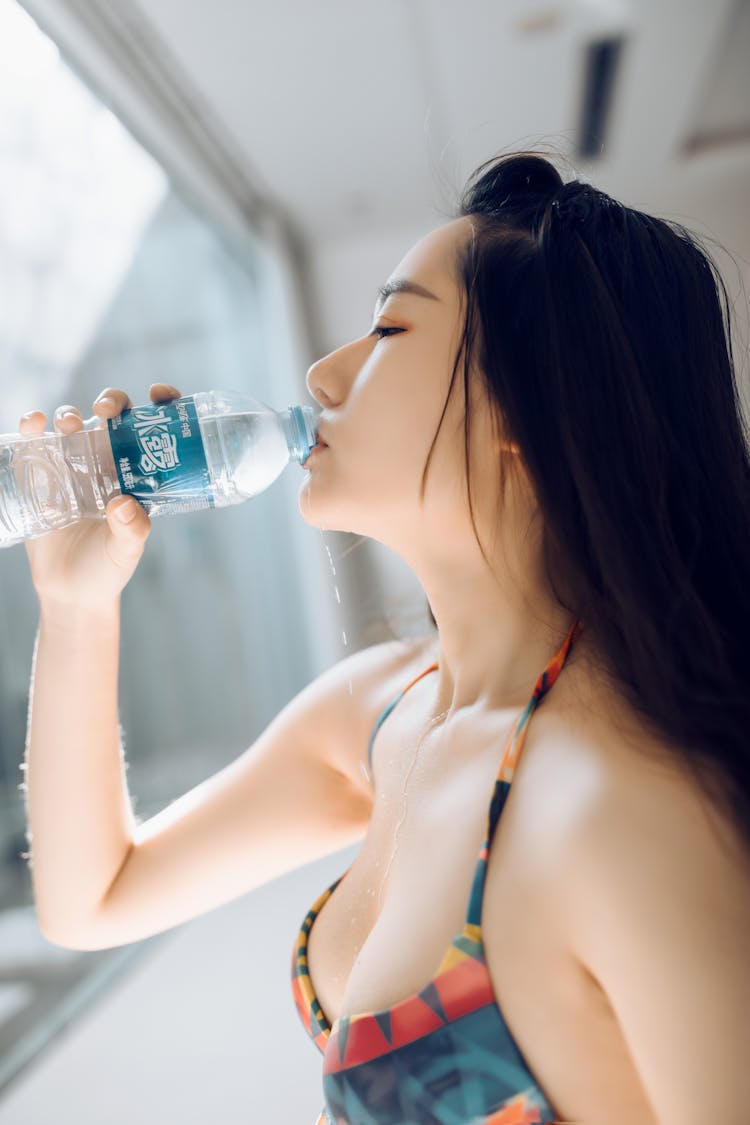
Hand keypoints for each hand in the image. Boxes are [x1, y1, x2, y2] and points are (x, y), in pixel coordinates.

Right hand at [20, 384, 181, 611]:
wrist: (69, 592)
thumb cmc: (107, 570)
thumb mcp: (125, 552)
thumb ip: (131, 530)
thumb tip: (123, 504)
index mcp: (137, 473)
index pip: (154, 429)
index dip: (163, 404)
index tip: (159, 393)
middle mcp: (107, 463)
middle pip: (111, 416)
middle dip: (111, 402)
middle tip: (106, 411)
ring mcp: (72, 466)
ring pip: (72, 423)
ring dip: (70, 415)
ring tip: (69, 426)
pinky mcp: (40, 475)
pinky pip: (34, 442)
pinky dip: (31, 426)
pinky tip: (33, 423)